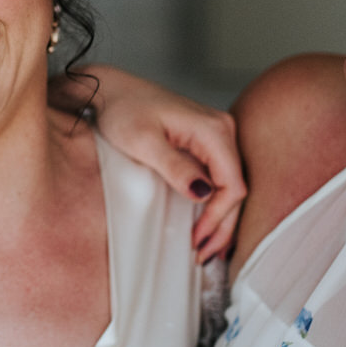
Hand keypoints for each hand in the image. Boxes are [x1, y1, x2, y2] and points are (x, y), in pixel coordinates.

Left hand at [52, 65, 244, 262]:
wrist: (108, 91)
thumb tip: (204, 193)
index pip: (233, 184)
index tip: (197, 239)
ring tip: (207, 248)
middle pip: (237, 188)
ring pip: (231, 185)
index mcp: (213, 129)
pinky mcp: (205, 141)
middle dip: (223, 225)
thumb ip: (175, 167)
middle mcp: (222, 130)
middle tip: (203, 255)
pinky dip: (216, 203)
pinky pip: (220, 176)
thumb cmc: (122, 109)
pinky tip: (207, 223)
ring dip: (221, 218)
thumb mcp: (143, 142)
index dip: (218, 217)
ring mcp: (217, 134)